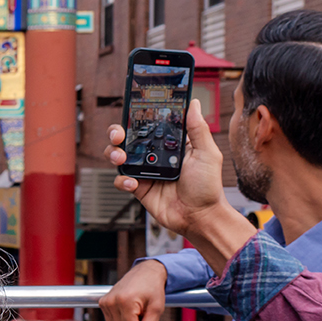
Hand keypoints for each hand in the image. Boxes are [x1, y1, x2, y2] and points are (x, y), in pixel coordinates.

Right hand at [99, 258, 167, 320]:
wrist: (145, 273)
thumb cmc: (152, 288)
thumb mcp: (156, 309)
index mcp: (125, 301)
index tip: (147, 316)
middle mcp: (111, 301)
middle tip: (142, 311)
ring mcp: (105, 302)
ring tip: (135, 309)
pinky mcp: (103, 302)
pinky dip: (121, 319)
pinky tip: (128, 309)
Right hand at [108, 100, 255, 272]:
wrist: (201, 217)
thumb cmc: (208, 186)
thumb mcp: (207, 153)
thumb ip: (198, 128)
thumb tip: (194, 103)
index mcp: (169, 143)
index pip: (148, 124)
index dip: (136, 116)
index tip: (130, 111)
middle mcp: (154, 154)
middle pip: (127, 137)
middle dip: (116, 132)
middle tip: (118, 135)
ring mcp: (145, 171)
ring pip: (118, 156)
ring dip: (113, 153)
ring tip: (120, 157)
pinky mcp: (138, 188)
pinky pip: (121, 180)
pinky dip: (123, 180)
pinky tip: (134, 183)